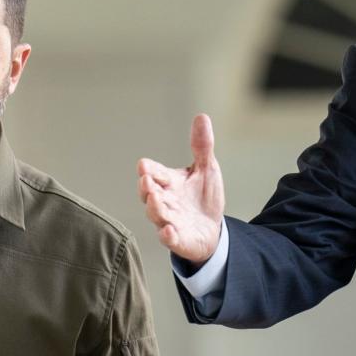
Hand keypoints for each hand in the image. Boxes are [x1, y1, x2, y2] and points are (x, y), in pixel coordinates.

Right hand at [138, 113, 225, 263]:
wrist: (212, 230)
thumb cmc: (203, 198)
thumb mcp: (207, 169)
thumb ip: (202, 146)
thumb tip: (202, 117)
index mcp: (169, 182)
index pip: (154, 173)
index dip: (149, 169)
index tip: (144, 165)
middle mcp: (165, 201)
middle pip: (149, 194)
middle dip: (147, 188)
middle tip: (146, 180)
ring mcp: (169, 221)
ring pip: (156, 215)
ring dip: (155, 208)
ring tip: (156, 199)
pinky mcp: (178, 239)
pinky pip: (169, 239)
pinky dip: (167, 235)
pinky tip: (168, 231)